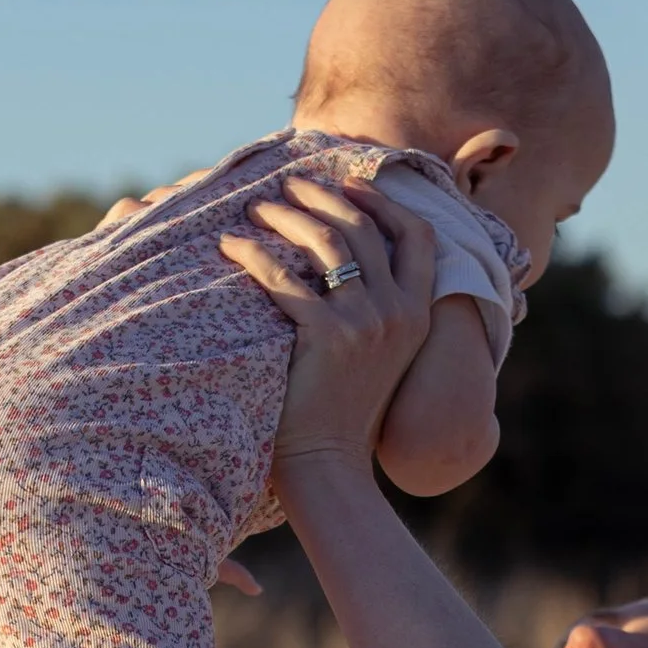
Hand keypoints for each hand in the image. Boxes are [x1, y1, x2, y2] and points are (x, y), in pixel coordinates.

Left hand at [220, 177, 437, 488]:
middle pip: (365, 228)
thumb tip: (348, 260)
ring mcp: (366, 324)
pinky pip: (284, 280)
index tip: (349, 183)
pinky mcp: (328, 338)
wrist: (329, 464)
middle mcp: (399, 312)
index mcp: (418, 313)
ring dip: (287, 217)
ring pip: (327, 243)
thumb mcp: (380, 354)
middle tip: (287, 186)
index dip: (383, 201)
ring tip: (255, 210)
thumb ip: (378, 307)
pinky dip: (252, 256)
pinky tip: (229, 247)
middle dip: (323, 197)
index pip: (417, 235)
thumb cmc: (343, 411)